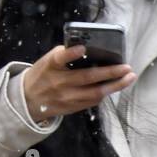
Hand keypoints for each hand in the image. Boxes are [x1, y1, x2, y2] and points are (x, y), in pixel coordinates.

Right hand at [22, 44, 136, 122]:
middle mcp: (59, 82)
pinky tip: (116, 86)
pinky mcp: (72, 107)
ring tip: (129, 78)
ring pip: (95, 93)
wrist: (28, 100)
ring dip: (114, 86)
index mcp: (51, 66)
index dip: (71, 53)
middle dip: (109, 73)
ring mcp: (66, 97)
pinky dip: (105, 92)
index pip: (60, 58)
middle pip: (87, 78)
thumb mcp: (48, 61)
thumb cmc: (43, 74)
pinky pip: (92, 100)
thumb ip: (66, 55)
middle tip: (126, 68)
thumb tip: (90, 50)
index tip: (82, 48)